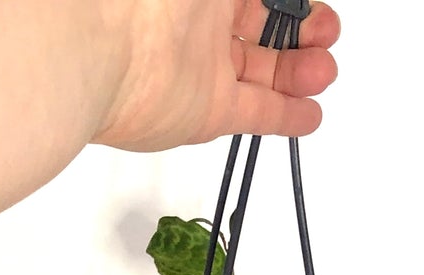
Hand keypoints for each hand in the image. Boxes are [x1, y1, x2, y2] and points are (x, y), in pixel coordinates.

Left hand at [96, 0, 340, 151]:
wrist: (96, 40)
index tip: (311, 2)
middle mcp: (201, 15)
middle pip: (262, 24)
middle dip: (302, 29)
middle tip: (326, 34)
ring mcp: (202, 64)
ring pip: (261, 69)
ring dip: (299, 71)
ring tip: (323, 71)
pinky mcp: (203, 112)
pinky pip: (253, 113)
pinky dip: (286, 115)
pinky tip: (311, 112)